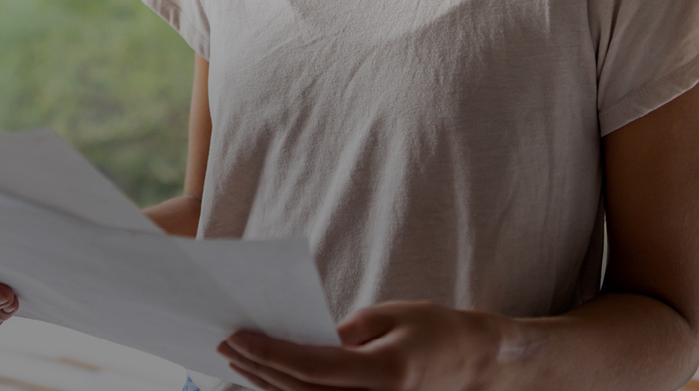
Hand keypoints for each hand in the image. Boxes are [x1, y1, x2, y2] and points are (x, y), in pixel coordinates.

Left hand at [217, 300, 504, 390]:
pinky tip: (268, 378)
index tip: (239, 336)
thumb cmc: (435, 330)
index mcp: (383, 374)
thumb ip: (345, 331)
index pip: (312, 366)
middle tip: (227, 344)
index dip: (271, 352)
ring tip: (237, 361)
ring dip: (268, 383)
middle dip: (260, 367)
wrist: (471, 362)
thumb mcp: (391, 315)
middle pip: (301, 390)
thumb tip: (301, 340)